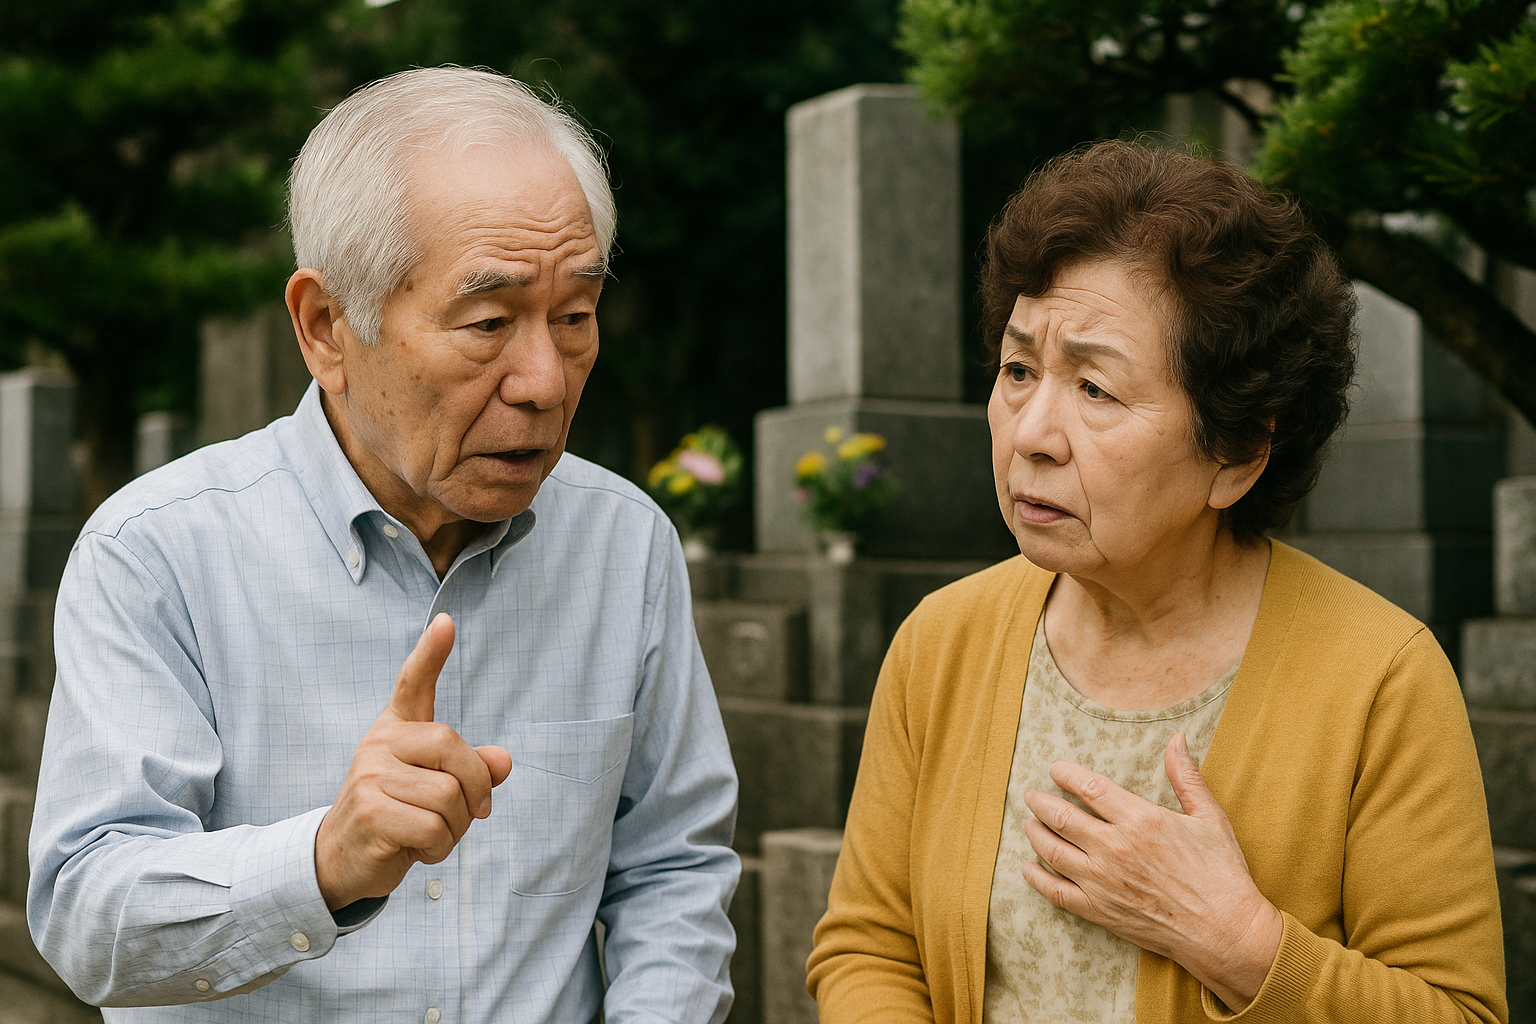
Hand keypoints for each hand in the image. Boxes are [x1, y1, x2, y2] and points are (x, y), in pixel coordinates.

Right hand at [314, 613, 513, 910]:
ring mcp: (370, 777)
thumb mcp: (435, 787)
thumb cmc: (398, 815)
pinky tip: (419, 850)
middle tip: (473, 813)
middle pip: (454, 750)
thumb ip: (471, 769)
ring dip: (456, 827)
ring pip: (448, 796)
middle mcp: (379, 744)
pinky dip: (439, 848)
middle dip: (476, 788)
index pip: (413, 684)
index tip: (447, 623)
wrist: (342, 858)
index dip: (430, 653)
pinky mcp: (370, 814)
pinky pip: (433, 829)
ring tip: (434, 834)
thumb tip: (503, 760)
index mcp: (395, 729)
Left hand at [1020, 733, 1282, 1012]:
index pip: (1089, 788)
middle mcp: (1115, 848)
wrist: (1225, 932)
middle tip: (1032, 795)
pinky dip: (1037, 878)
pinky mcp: (1100, 911)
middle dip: (1041, 802)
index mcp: (1140, 820)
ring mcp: (1103, 882)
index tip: (1055, 769)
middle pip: (1062, 817)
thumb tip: (1177, 739)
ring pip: (1053, 851)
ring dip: (1035, 833)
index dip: (1067, 775)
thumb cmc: (1221, 873)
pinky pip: (1056, 892)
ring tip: (1029, 823)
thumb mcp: (1209, 817)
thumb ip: (1186, 777)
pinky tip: (1029, 867)